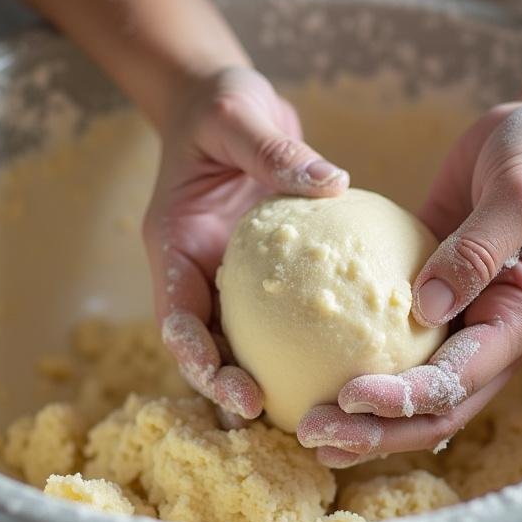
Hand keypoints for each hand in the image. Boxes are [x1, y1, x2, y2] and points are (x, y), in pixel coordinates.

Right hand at [146, 67, 348, 423]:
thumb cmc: (222, 106)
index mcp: (175, 244)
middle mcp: (196, 270)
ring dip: (263, 379)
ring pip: (239, 342)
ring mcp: (227, 276)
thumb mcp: (241, 117)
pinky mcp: (261, 274)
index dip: (199, 361)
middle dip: (228, 390)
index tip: (235, 390)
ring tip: (308, 414)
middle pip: (204, 347)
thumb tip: (333, 182)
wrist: (226, 103)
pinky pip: (279, 314)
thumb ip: (277, 151)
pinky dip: (302, 340)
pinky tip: (346, 362)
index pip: (176, 316)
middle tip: (272, 419)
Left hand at [297, 99, 521, 466]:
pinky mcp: (429, 296)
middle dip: (375, 431)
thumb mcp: (521, 195)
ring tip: (304, 428)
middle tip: (312, 434)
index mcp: (520, 323)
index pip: (457, 382)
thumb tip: (425, 308)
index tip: (348, 398)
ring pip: (409, 389)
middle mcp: (490, 336)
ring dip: (361, 416)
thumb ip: (478, 250)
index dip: (404, 400)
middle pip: (431, 410)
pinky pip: (390, 339)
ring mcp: (459, 320)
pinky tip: (302, 365)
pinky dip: (353, 359)